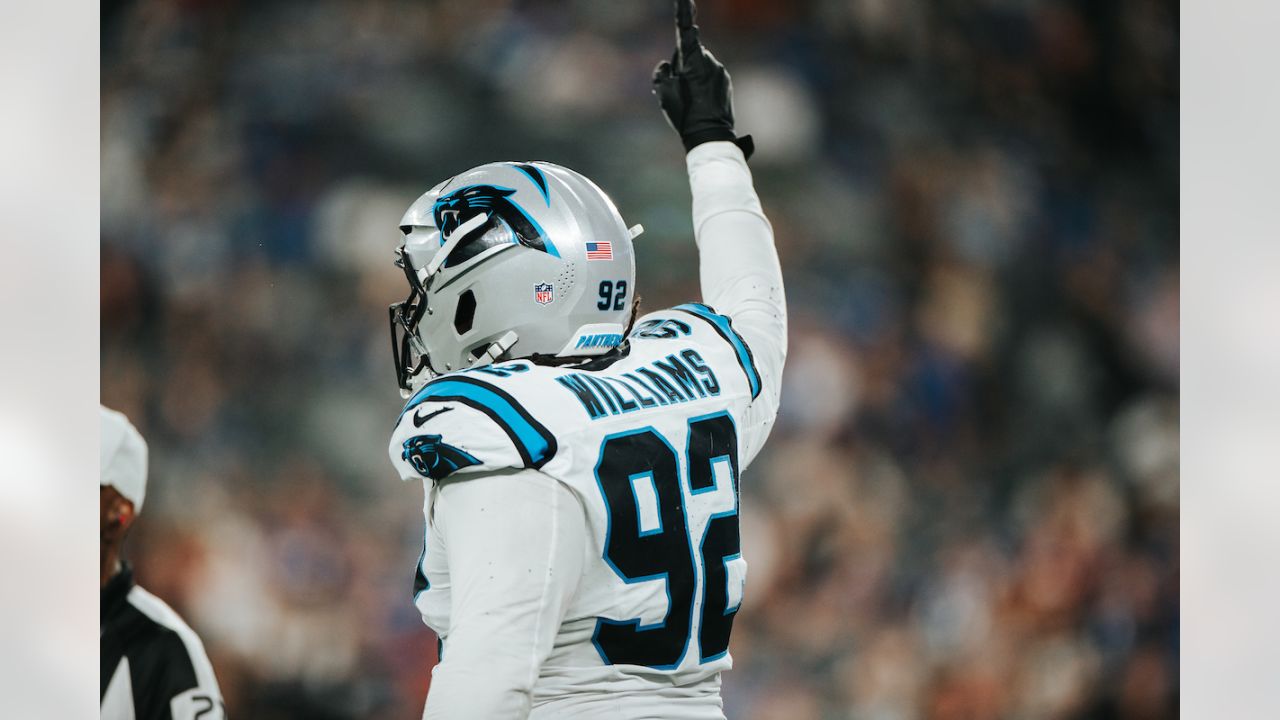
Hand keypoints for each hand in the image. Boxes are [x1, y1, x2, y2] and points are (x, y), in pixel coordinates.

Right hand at [652, 0, 753, 158]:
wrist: (710, 135)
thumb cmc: (684, 115)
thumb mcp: (663, 93)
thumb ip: (661, 72)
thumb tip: (669, 65)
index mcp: (693, 61)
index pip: (685, 30)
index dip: (683, 12)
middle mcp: (709, 61)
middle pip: (689, 53)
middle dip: (681, 64)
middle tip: (677, 89)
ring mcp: (720, 71)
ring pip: (700, 65)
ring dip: (692, 75)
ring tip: (689, 100)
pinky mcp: (725, 81)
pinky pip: (709, 75)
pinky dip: (702, 84)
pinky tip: (698, 102)